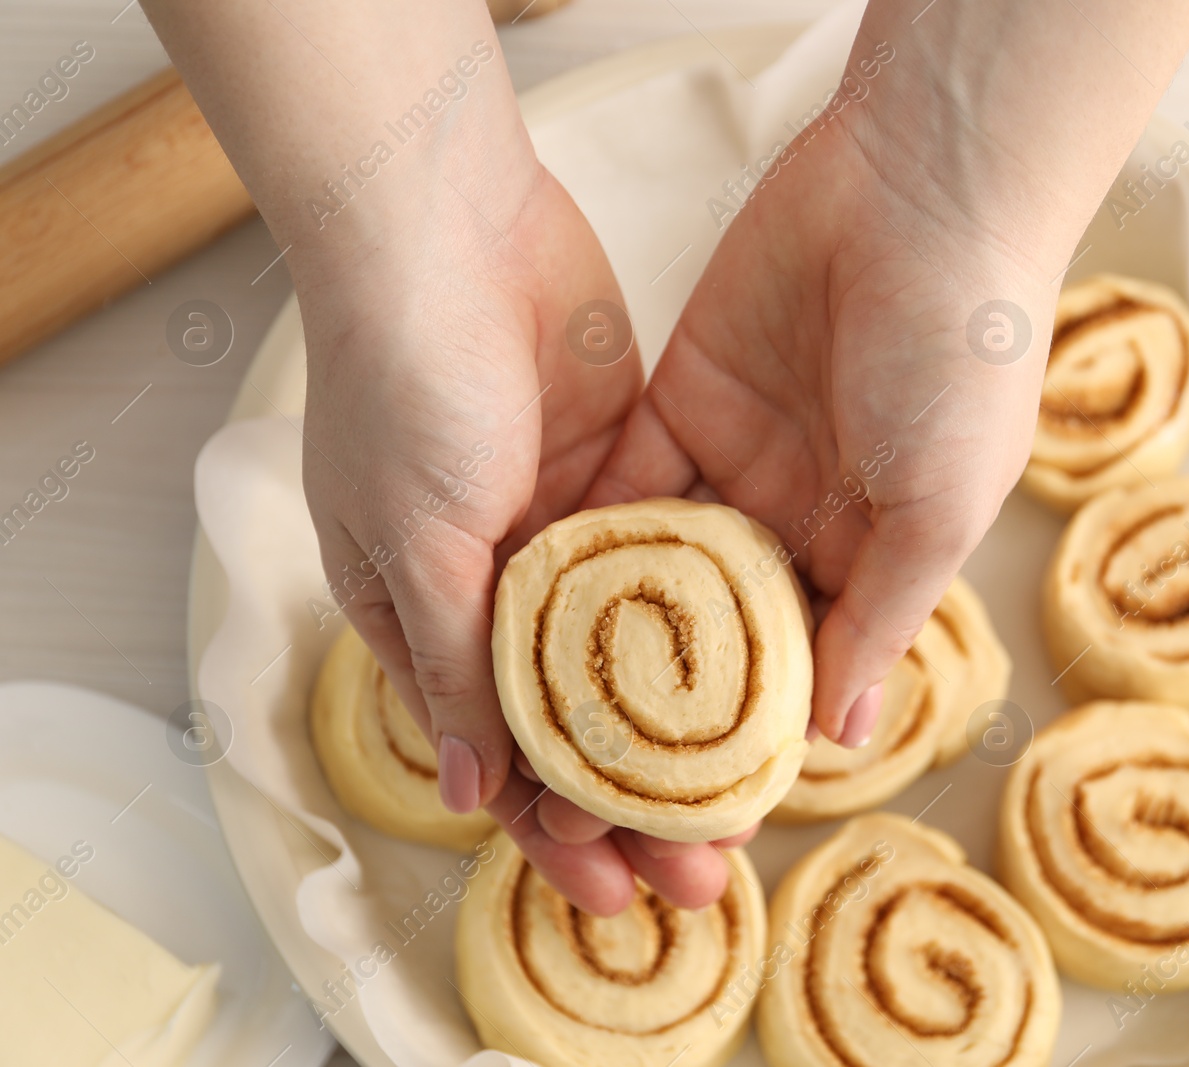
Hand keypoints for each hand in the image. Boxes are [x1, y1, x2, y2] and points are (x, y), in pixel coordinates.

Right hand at [299, 149, 743, 913]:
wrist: (449, 227)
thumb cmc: (402, 383)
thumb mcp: (412, 540)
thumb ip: (450, 665)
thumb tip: (476, 795)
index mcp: (424, 615)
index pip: (495, 753)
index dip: (554, 827)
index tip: (617, 885)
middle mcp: (498, 585)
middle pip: (580, 720)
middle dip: (639, 799)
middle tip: (708, 865)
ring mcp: (570, 529)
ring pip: (640, 656)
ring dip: (690, 725)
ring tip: (754, 791)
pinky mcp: (629, 470)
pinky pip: (678, 565)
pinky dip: (715, 623)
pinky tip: (771, 678)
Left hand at [584, 79, 1062, 748]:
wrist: (919, 195)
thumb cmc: (963, 358)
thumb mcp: (942, 508)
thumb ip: (883, 614)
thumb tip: (839, 733)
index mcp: (875, 554)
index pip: (804, 669)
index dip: (749, 741)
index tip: (688, 816)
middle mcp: (801, 518)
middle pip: (719, 633)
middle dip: (662, 709)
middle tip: (593, 793)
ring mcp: (737, 460)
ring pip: (660, 567)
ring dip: (609, 634)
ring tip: (550, 721)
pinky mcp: (681, 401)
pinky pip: (625, 482)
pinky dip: (586, 538)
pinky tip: (536, 603)